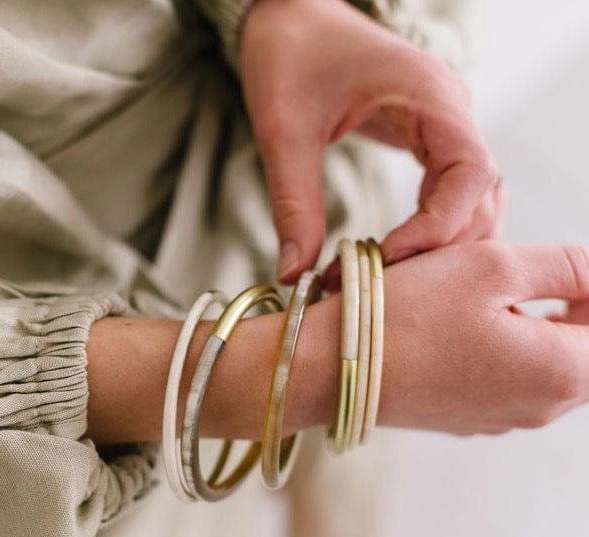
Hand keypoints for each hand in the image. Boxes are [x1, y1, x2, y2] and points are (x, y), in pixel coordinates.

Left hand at [240, 0, 500, 281]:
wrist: (293, 18)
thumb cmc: (289, 56)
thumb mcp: (283, 132)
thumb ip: (292, 205)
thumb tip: (294, 275)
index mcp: (429, 96)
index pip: (470, 173)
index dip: (438, 227)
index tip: (388, 258)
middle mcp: (450, 112)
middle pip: (482, 195)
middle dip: (441, 246)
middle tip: (389, 281)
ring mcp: (445, 126)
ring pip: (474, 199)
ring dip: (441, 244)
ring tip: (391, 274)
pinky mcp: (430, 139)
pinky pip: (452, 192)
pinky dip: (433, 229)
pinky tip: (397, 253)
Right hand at [376, 242, 588, 434]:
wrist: (334, 367)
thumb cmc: (409, 313)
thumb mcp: (495, 266)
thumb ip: (567, 265)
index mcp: (560, 371)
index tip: (563, 267)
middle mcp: (540, 409)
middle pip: (585, 353)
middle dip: (575, 311)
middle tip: (540, 276)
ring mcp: (502, 420)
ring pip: (549, 370)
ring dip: (540, 331)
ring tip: (500, 299)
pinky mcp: (469, 420)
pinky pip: (511, 384)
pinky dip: (508, 354)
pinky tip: (469, 329)